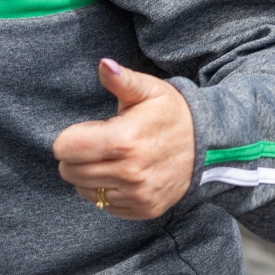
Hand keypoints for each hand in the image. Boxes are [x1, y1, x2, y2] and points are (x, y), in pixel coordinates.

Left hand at [52, 58, 196, 219]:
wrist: (208, 147)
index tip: (92, 129)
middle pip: (70, 171)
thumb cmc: (172, 114)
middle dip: (77, 155)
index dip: (71, 136)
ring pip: (84, 190)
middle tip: (102, 143)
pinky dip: (105, 190)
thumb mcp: (148, 90)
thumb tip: (104, 65)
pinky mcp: (143, 209)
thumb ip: (121, 80)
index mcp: (124, 141)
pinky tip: (121, 174)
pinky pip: (105, 204)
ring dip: (89, 174)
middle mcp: (130, 173)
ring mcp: (138, 195)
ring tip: (112, 157)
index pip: (66, 149)